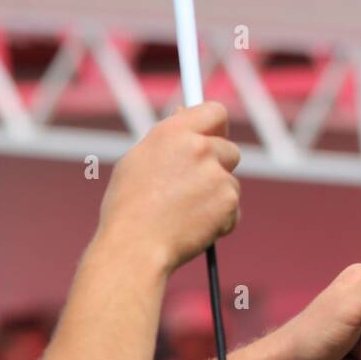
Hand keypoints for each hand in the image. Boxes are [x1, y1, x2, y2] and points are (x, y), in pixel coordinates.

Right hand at [96, 102, 240, 273]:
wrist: (135, 248)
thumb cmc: (128, 208)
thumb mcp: (138, 161)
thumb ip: (168, 138)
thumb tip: (185, 114)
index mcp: (173, 133)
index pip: (214, 111)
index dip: (217, 125)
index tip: (216, 135)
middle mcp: (199, 148)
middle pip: (229, 149)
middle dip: (218, 166)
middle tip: (193, 188)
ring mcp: (217, 174)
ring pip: (230, 181)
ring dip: (216, 195)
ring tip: (184, 214)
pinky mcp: (229, 201)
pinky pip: (232, 208)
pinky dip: (220, 219)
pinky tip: (193, 228)